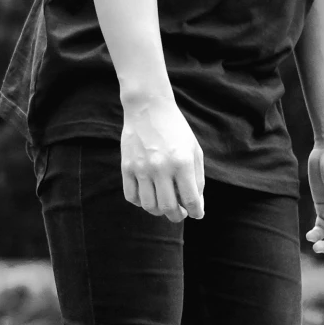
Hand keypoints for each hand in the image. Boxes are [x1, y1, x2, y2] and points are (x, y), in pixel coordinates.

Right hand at [121, 96, 205, 222]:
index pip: (191, 200)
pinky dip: (141, 202)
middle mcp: (161, 167)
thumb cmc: (176, 130)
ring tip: (165, 204)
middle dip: (178, 216)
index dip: (196, 212)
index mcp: (182, 162)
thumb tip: (195, 205)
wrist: (148, 108)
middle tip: (180, 213)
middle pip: (168, 208)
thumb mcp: (194, 150)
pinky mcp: (126, 167)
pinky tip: (149, 195)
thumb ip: (197, 179)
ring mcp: (141, 168)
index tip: (197, 214)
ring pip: (149, 206)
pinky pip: (132, 196)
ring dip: (159, 211)